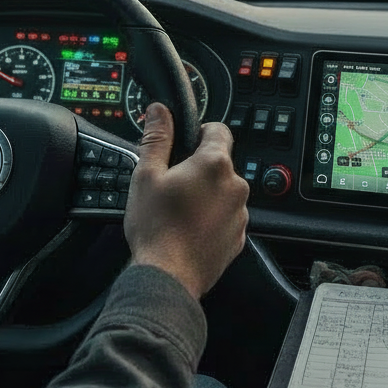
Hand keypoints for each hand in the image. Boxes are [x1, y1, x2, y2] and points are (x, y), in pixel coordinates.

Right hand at [123, 102, 248, 300]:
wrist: (168, 276)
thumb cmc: (156, 226)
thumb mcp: (147, 174)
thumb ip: (157, 137)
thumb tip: (160, 111)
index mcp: (214, 164)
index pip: (218, 130)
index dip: (199, 132)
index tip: (184, 143)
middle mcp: (235, 186)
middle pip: (219, 163)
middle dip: (198, 168)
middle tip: (171, 183)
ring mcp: (240, 214)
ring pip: (223, 192)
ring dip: (206, 194)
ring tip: (178, 211)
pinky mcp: (239, 238)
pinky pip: (226, 217)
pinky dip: (211, 218)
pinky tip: (188, 228)